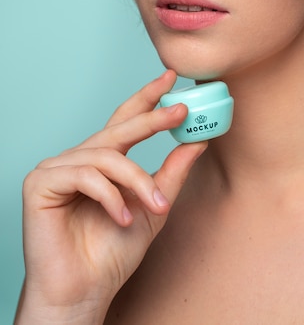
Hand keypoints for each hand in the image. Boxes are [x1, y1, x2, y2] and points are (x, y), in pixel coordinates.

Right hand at [16, 70, 206, 323]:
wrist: (85, 292)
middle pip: (117, 129)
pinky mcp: (40, 183)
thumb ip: (171, 173)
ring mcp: (56, 168)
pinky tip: (122, 217)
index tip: (170, 78)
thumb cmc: (113, 252)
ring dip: (137, 181)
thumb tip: (197, 141)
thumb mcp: (154, 207)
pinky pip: (85, 175)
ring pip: (107, 156)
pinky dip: (110, 196)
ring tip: (155, 207)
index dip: (146, 98)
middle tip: (180, 111)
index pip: (125, 120)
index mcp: (101, 161)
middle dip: (152, 118)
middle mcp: (78, 158)